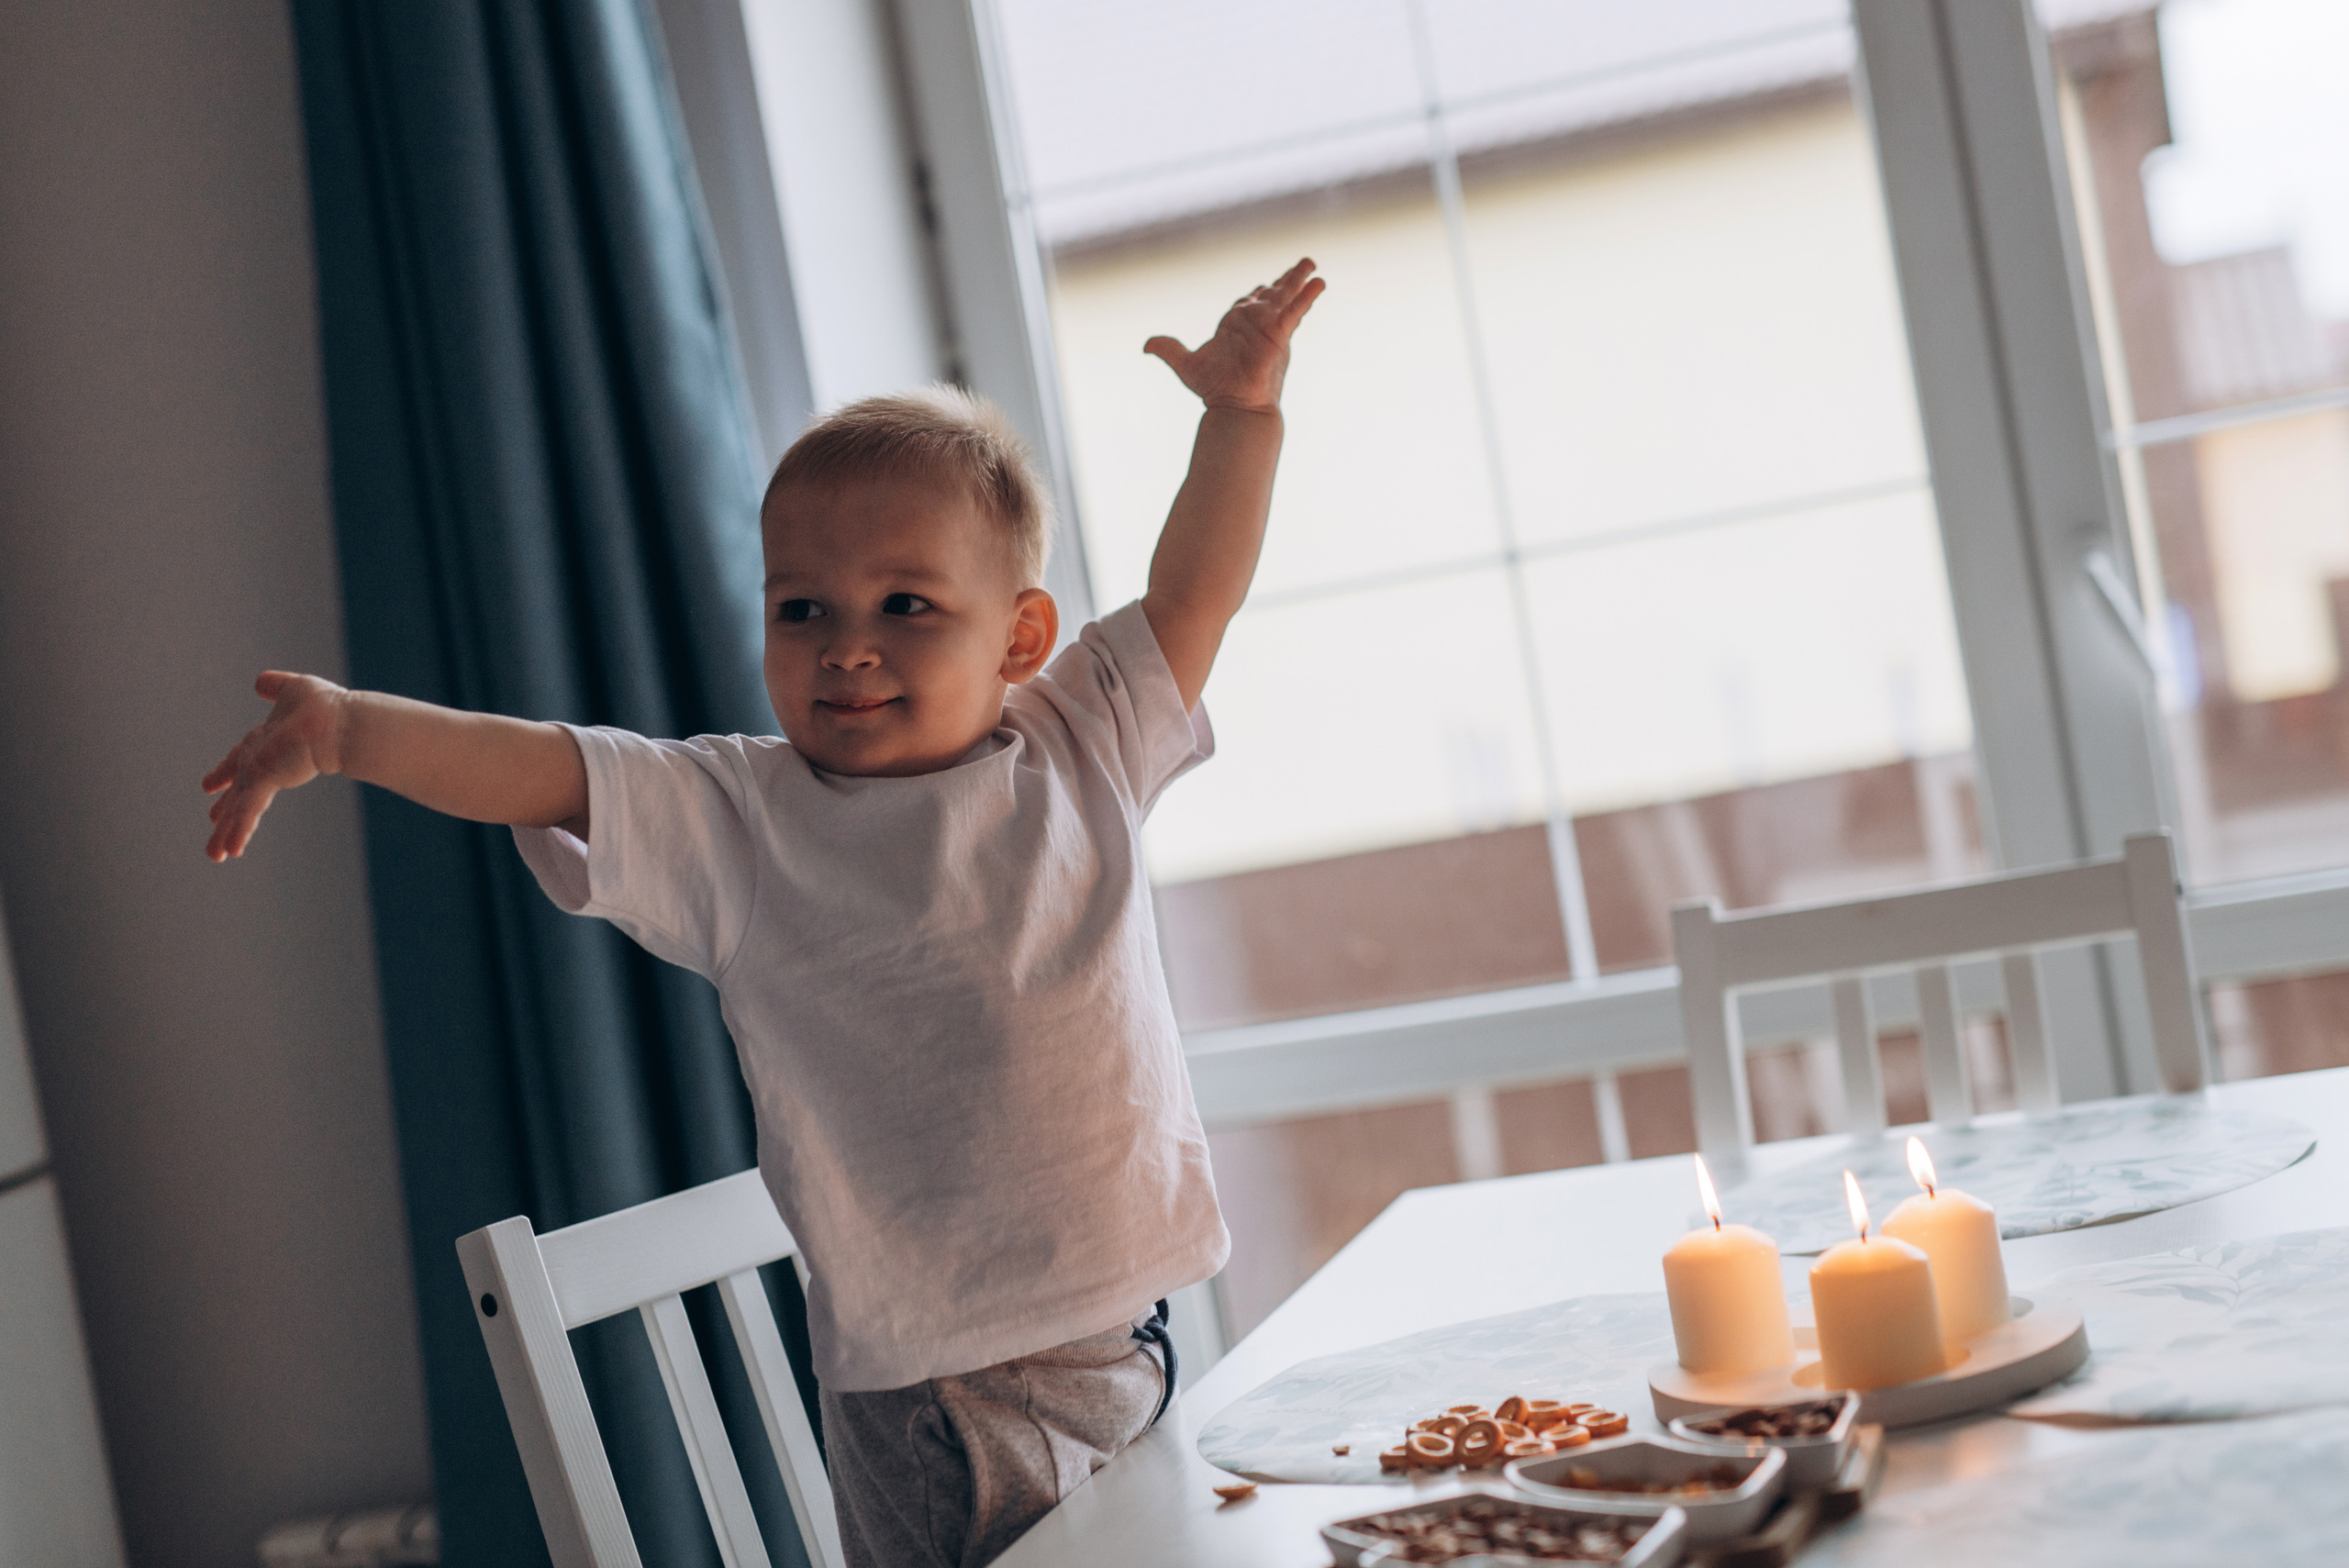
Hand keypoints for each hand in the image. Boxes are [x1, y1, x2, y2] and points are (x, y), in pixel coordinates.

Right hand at [202, 671, 348, 860]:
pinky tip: (231, 852)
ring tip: (215, 856)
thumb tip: (260, 681)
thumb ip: (275, 687)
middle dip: (225, 810)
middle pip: (239, 792)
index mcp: (266, 743)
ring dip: (226, 833)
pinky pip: (247, 810)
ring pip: (240, 810)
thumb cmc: (325, 705)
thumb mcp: (293, 690)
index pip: (239, 760)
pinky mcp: (266, 780)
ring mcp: (265, 774)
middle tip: (214, 823)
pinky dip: (238, 831)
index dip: (223, 772)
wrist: (339, 721)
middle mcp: (264, 762)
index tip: (207, 786)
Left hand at [1144, 257, 1325, 413]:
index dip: (1257, 293)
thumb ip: (1169, 350)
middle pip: (1272, 294)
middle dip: (1286, 278)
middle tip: (1302, 264)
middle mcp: (1255, 324)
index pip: (1249, 302)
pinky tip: (1320, 282)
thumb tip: (1146, 346)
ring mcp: (1269, 327)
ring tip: (1312, 262)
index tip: (1264, 286)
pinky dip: (1306, 296)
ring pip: (1285, 296)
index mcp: (1236, 327)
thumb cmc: (1214, 388)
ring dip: (1299, 279)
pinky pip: (1295, 311)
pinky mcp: (1280, 334)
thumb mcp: (1186, 365)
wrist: (1234, 404)